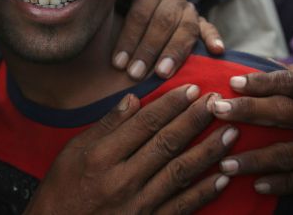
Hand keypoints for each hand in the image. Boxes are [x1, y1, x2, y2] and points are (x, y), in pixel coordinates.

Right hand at [25, 85, 238, 214]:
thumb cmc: (62, 189)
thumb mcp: (73, 151)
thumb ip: (106, 125)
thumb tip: (133, 98)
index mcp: (103, 156)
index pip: (145, 124)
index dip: (172, 105)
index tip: (193, 89)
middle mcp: (123, 178)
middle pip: (167, 143)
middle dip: (195, 120)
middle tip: (218, 102)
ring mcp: (138, 204)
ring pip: (180, 172)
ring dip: (208, 151)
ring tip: (230, 133)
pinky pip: (182, 206)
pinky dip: (204, 192)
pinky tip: (221, 176)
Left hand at [115, 0, 224, 80]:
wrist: (126, 18)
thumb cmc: (115, 14)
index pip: (141, 11)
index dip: (129, 37)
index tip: (118, 63)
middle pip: (163, 21)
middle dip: (148, 49)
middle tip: (135, 74)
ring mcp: (188, 10)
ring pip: (186, 28)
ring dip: (174, 52)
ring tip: (162, 73)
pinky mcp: (202, 23)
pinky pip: (209, 29)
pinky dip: (213, 38)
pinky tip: (215, 51)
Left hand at [210, 64, 292, 206]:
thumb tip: (259, 61)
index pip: (291, 83)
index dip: (260, 82)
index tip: (231, 82)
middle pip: (283, 112)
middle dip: (246, 111)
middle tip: (216, 111)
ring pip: (286, 153)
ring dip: (252, 158)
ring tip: (223, 162)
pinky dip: (276, 183)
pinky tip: (254, 183)